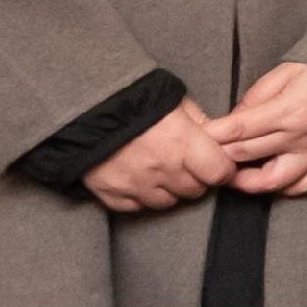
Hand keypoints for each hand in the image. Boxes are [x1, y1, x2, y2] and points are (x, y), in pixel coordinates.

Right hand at [85, 104, 236, 213]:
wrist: (85, 108)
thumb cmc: (135, 100)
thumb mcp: (176, 102)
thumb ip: (200, 123)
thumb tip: (219, 139)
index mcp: (183, 143)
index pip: (219, 173)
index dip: (221, 169)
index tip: (217, 164)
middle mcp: (162, 168)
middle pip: (194, 190)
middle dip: (195, 178)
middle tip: (185, 163)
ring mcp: (136, 185)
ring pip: (167, 202)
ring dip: (169, 189)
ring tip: (160, 169)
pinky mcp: (112, 194)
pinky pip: (136, 207)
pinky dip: (141, 196)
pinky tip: (138, 177)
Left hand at [211, 62, 306, 198]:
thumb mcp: (288, 70)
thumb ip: (258, 96)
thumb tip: (235, 117)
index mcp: (287, 111)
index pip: (238, 129)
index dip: (212, 136)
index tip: (195, 138)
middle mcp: (299, 137)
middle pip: (247, 154)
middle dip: (219, 156)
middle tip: (201, 157)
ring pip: (273, 181)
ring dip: (246, 182)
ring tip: (232, 177)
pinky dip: (286, 189)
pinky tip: (272, 184)